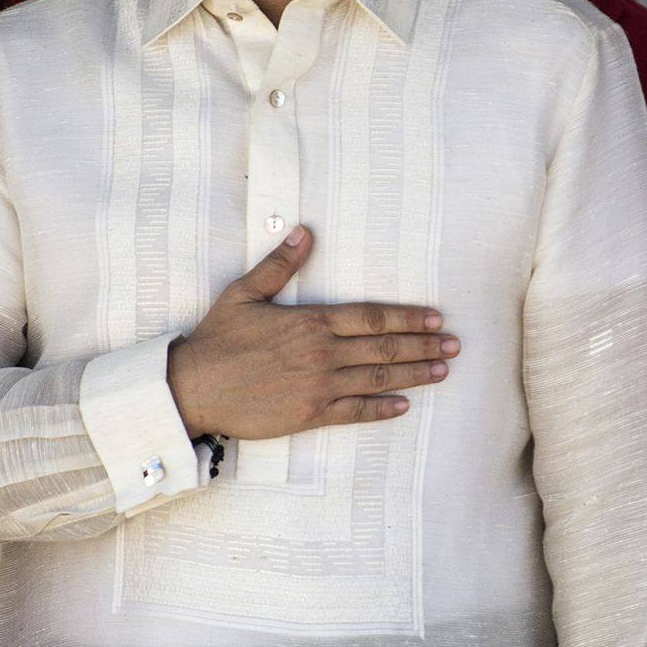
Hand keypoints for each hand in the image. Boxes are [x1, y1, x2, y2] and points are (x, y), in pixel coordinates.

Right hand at [165, 226, 456, 441]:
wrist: (192, 389)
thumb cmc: (216, 341)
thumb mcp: (244, 294)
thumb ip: (279, 264)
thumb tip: (304, 231)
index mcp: (310, 322)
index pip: (372, 317)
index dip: (408, 317)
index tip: (436, 318)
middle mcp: (321, 353)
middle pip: (384, 348)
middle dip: (423, 345)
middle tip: (455, 345)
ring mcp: (318, 386)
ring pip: (378, 379)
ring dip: (414, 375)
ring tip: (442, 371)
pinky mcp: (309, 415)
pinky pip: (355, 412)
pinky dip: (382, 409)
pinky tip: (404, 405)